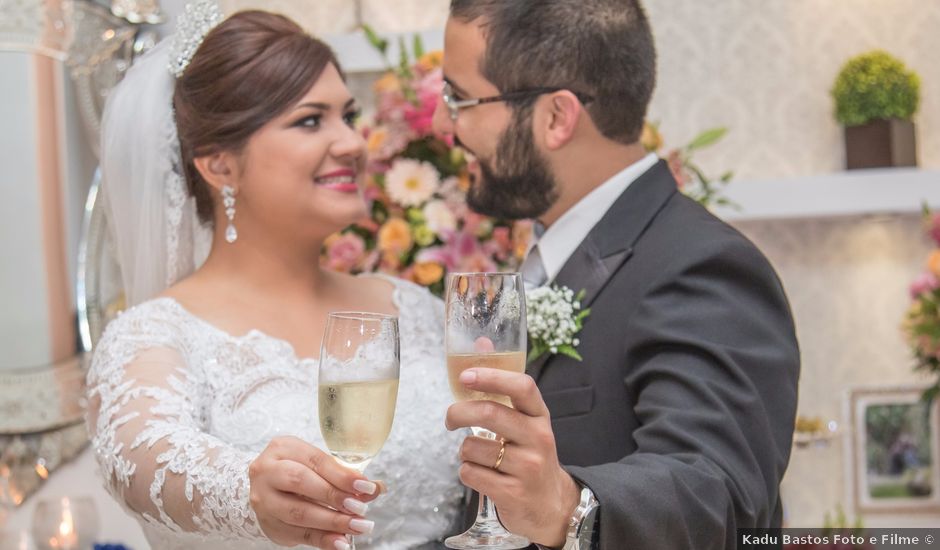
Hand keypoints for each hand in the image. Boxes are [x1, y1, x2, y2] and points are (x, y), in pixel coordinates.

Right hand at [249, 436, 383, 547]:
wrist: (266, 487)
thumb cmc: (297, 470)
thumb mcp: (318, 465)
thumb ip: (344, 475)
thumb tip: (376, 488)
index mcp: (284, 448)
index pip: (316, 461)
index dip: (343, 475)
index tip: (366, 487)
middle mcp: (268, 471)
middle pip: (301, 482)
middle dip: (334, 497)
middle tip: (360, 508)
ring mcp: (264, 499)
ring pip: (298, 512)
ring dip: (332, 521)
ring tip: (356, 526)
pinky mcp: (269, 524)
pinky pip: (298, 534)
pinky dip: (322, 539)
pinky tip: (340, 542)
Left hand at [445, 369, 580, 546]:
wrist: (551, 506)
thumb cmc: (530, 455)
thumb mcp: (525, 421)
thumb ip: (503, 387)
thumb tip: (482, 342)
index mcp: (540, 416)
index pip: (522, 386)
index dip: (491, 377)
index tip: (466, 376)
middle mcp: (538, 438)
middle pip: (489, 414)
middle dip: (458, 413)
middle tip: (450, 419)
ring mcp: (528, 467)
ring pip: (472, 447)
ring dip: (464, 451)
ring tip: (479, 457)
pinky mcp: (513, 493)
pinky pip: (470, 473)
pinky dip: (467, 473)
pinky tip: (483, 476)